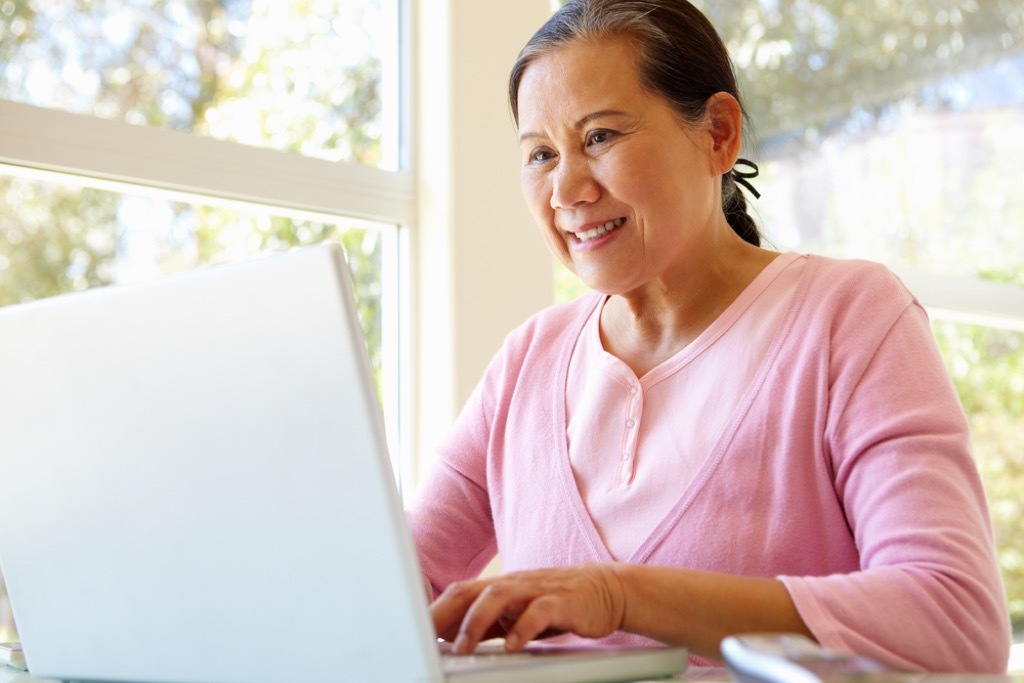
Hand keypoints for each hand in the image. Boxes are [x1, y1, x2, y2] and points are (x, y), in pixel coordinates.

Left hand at [430, 564, 626, 653]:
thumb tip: (451, 638)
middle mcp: (514, 584)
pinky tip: (514, 645)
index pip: (459, 593)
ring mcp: (537, 590)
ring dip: (476, 621)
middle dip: (444, 613)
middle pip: (470, 590)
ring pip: (499, 595)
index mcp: (500, 587)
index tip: (413, 631)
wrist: (606, 590)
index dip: (434, 610)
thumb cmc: (557, 603)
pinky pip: (539, 611)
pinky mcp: (563, 601)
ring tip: (463, 646)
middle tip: (425, 637)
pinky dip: (524, 627)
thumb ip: (489, 624)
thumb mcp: (517, 614)